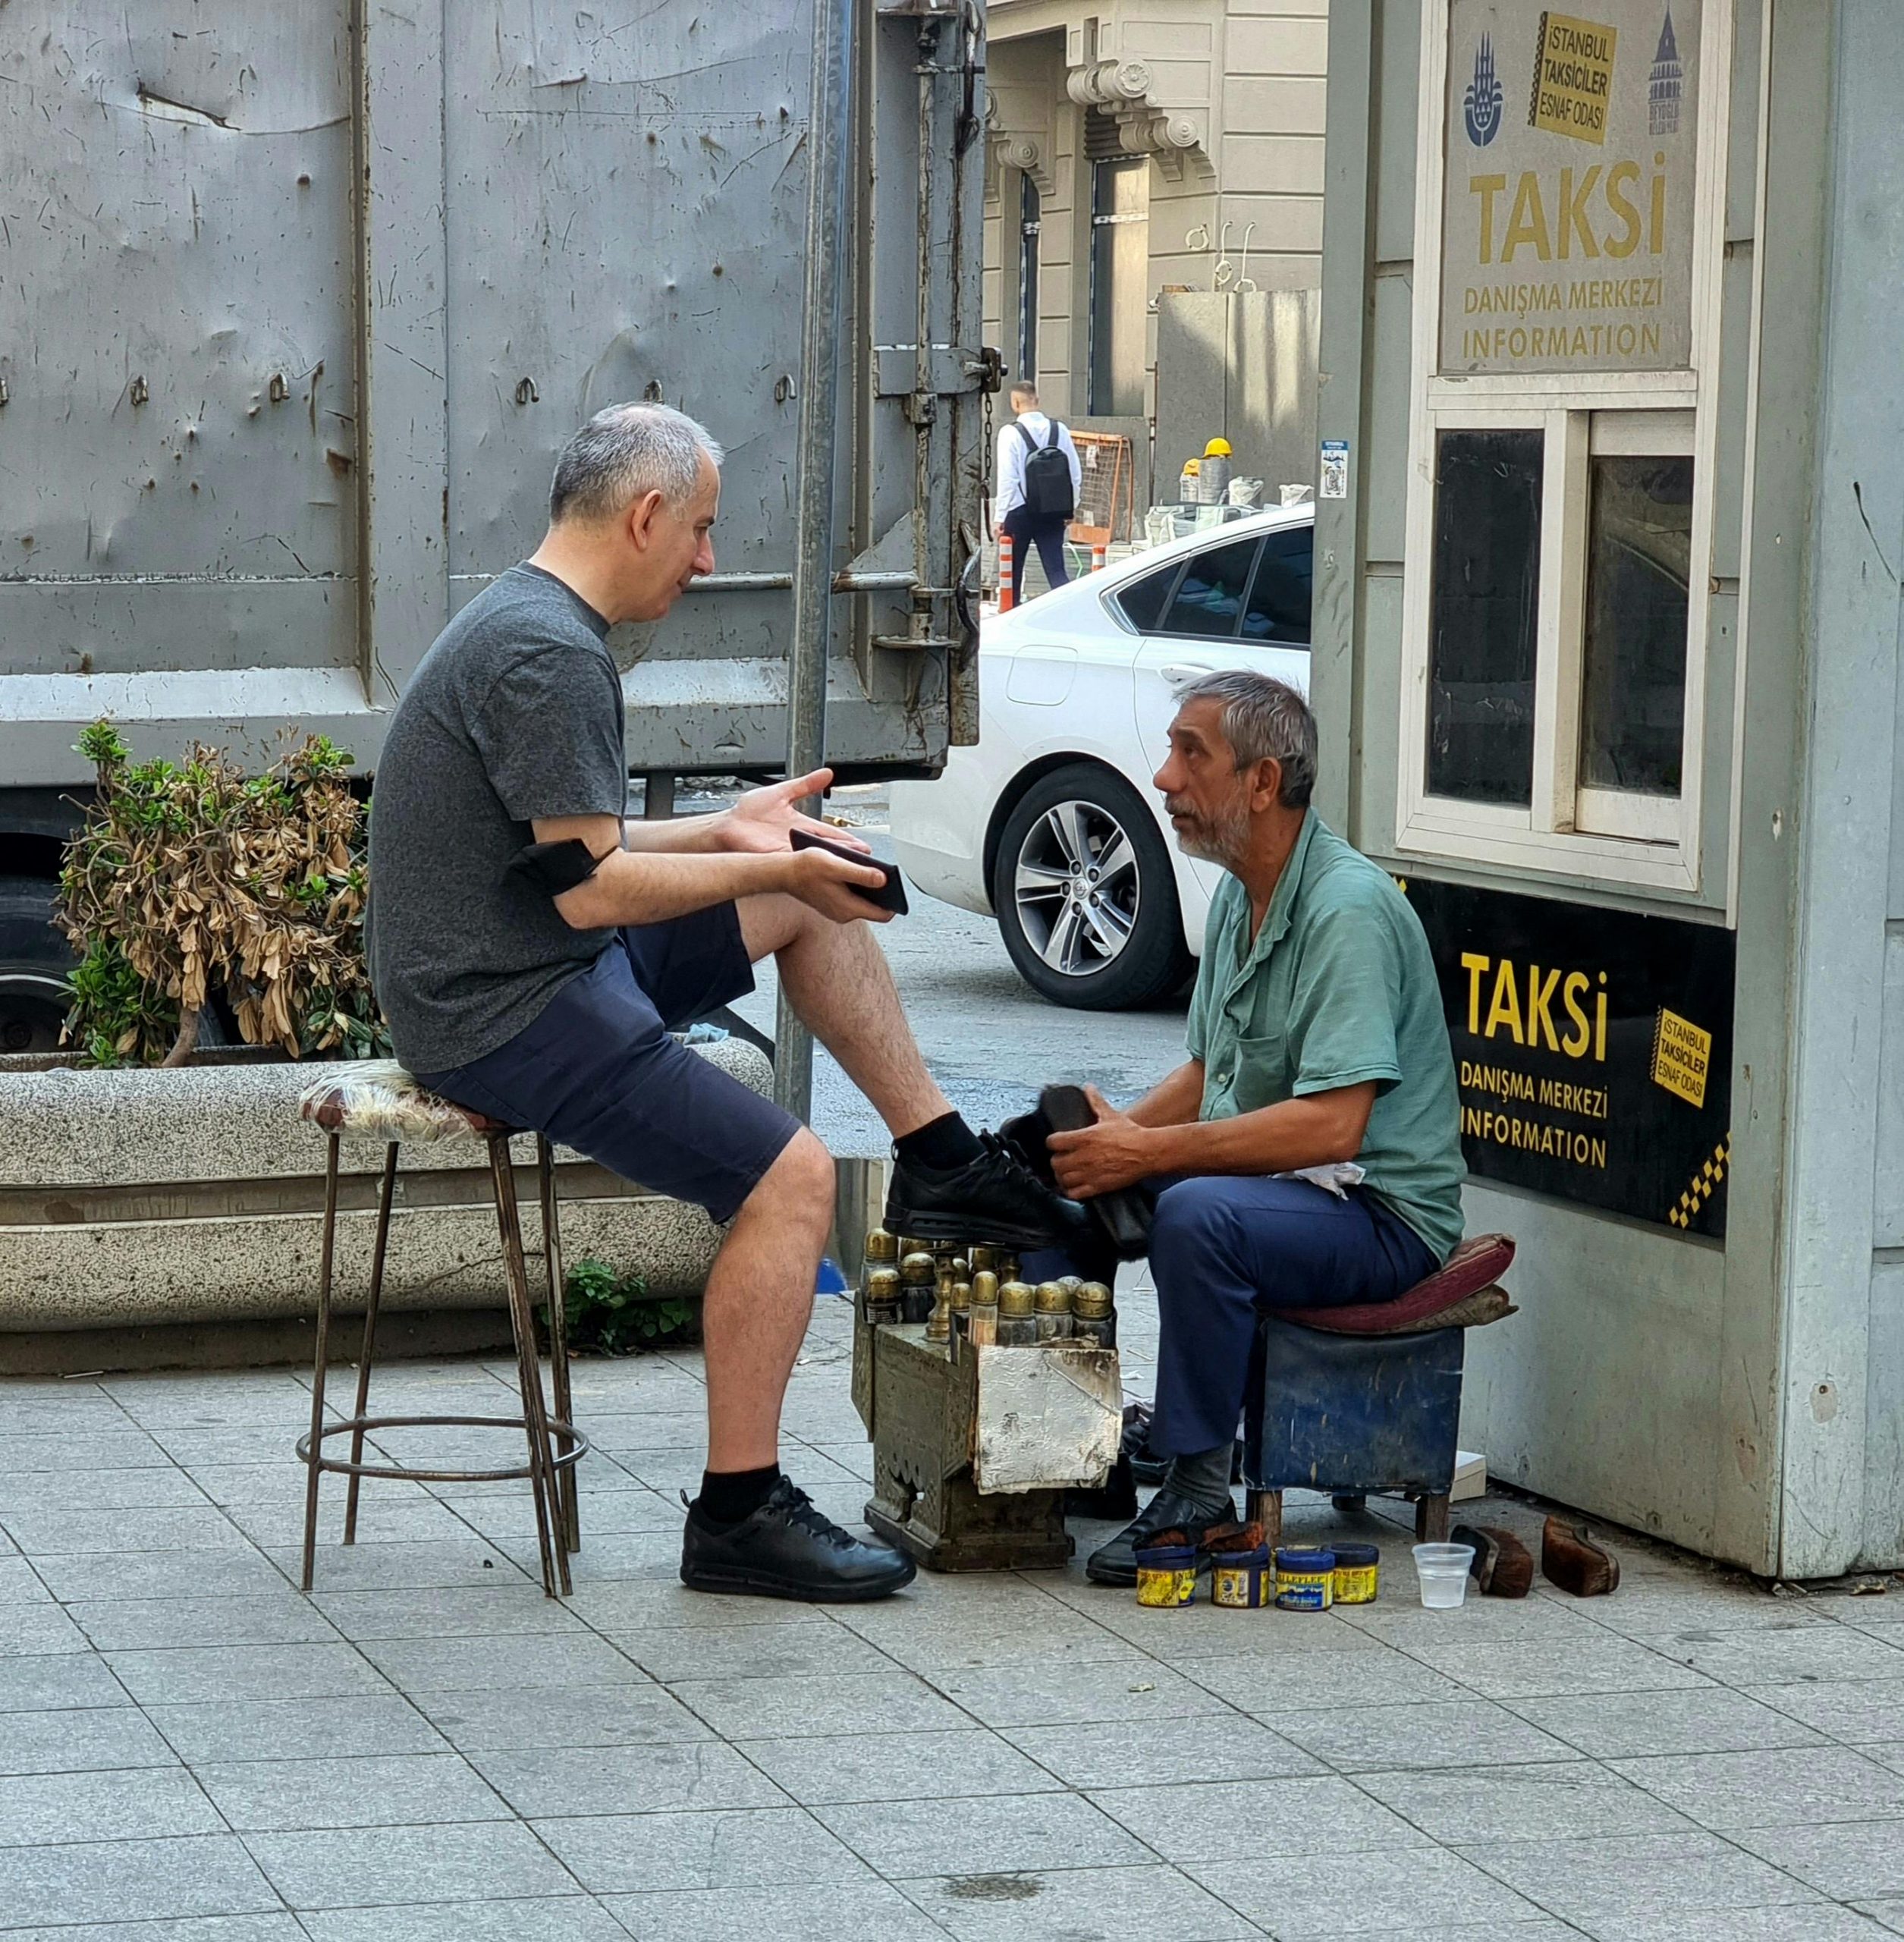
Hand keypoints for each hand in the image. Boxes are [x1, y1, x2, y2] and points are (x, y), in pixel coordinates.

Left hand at [717, 768, 872, 855]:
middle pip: (827, 849)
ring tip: (853, 867)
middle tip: (867, 860)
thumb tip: (827, 773)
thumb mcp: (782, 791)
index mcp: (800, 826)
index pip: (829, 833)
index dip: (846, 840)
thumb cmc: (747, 813)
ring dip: (834, 863)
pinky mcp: (777, 859)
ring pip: (817, 859)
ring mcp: (788, 852)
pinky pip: (799, 863)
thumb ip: (805, 784)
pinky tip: (827, 869)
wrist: (726, 826)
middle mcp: (797, 841)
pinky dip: (813, 866)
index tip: (863, 846)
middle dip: (848, 855)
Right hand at [784, 842, 894, 924]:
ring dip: (866, 885)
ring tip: (863, 867)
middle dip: (879, 889)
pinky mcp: (832, 903)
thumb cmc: (806, 868)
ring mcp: (837, 910)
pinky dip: (855, 885)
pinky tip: (850, 871)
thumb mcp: (837, 866)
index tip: (900, 888)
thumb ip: (861, 874)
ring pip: (862, 900)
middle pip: (874, 906)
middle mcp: (844, 913)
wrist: (783, 872)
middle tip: (881, 871)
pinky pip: (851, 896)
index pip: (883, 914)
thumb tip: (883, 879)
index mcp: (848, 908)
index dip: (894, 902)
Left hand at [1048, 1084, 1155, 1198]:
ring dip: (1062, 1176)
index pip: (1052, 1142)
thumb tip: (1088, 1087)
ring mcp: (1089, 1173)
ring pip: (1062, 1179)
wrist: (1147, 1152)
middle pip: (1055, 1163)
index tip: (1056, 1143)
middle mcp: (1082, 1156)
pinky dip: (1071, 1191)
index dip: (1052, 1143)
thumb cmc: (1130, 1133)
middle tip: (1062, 1159)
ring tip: (1067, 1173)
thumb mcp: (1110, 1115)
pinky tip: (1074, 1186)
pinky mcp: (1097, 1187)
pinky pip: (1074, 1193)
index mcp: (1083, 1138)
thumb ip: (1095, 1101)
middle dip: (1057, 1160)